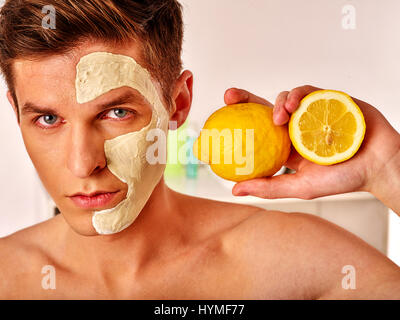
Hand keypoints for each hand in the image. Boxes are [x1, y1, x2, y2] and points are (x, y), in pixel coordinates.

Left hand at [224, 86, 399, 208]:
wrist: (378, 166)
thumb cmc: (343, 179)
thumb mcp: (300, 186)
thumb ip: (269, 186)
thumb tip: (234, 190)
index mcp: (285, 145)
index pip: (256, 130)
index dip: (237, 122)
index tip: (218, 120)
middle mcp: (294, 127)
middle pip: (263, 108)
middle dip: (244, 98)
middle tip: (229, 96)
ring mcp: (310, 112)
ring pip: (285, 98)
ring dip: (276, 102)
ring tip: (279, 116)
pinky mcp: (328, 99)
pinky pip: (308, 91)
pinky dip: (298, 94)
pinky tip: (295, 105)